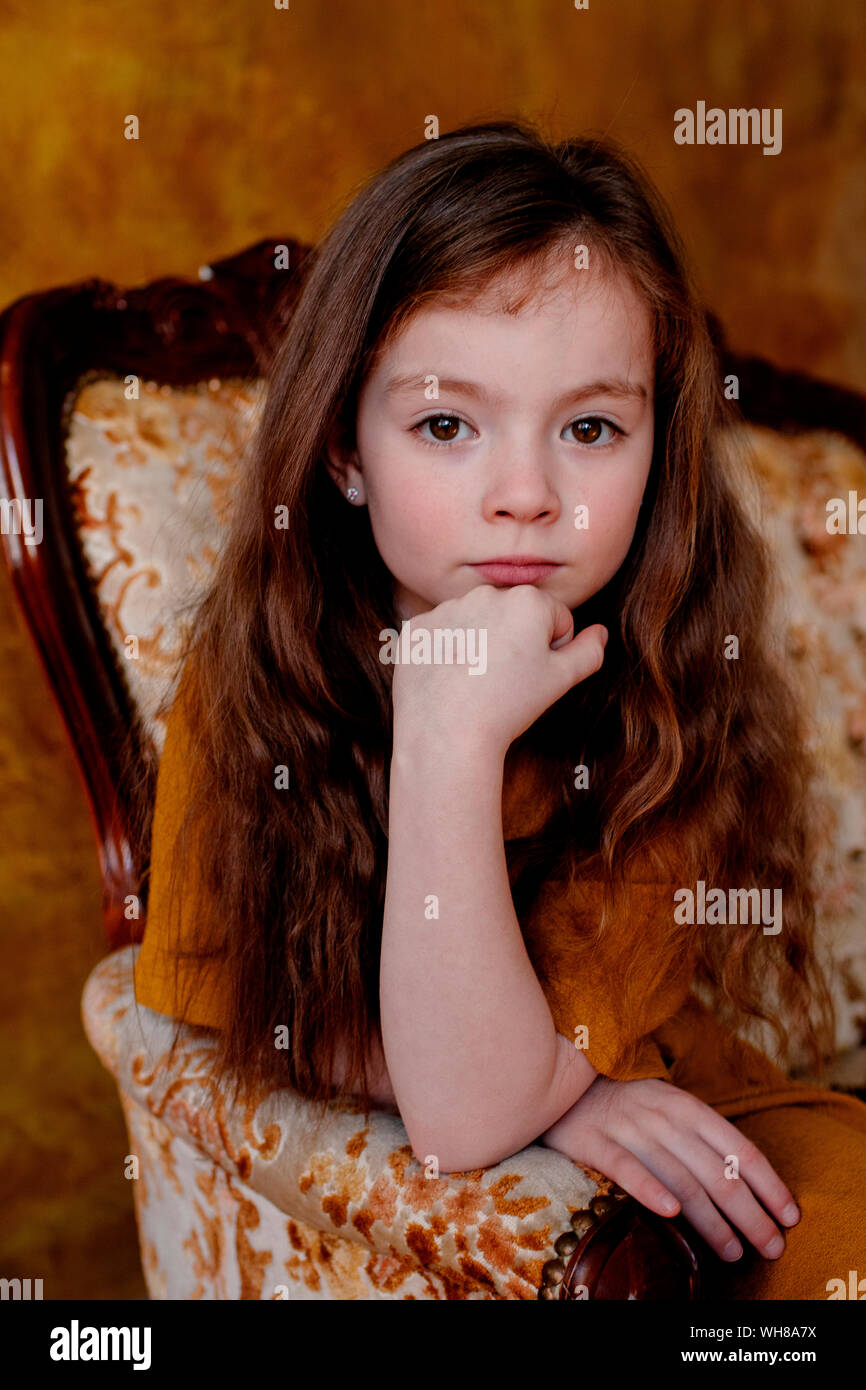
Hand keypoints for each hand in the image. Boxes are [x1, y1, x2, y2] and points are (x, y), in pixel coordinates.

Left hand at [390, 583, 607, 756]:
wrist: (447, 734)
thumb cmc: (509, 706)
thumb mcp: (562, 680)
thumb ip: (589, 651)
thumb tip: (599, 633)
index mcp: (527, 600)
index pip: (555, 618)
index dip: (552, 650)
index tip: (534, 675)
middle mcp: (484, 594)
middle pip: (514, 616)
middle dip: (516, 641)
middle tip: (505, 681)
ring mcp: (445, 610)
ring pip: (476, 624)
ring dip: (481, 645)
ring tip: (476, 683)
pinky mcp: (416, 630)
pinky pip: (441, 637)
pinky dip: (447, 656)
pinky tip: (449, 682)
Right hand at [540, 1075, 800, 1263]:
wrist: (563, 1082)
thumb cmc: (627, 1107)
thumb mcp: (670, 1111)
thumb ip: (702, 1141)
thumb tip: (746, 1187)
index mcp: (688, 1107)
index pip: (740, 1148)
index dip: (769, 1184)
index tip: (790, 1216)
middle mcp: (663, 1115)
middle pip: (717, 1170)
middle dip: (751, 1214)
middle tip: (771, 1247)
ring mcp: (629, 1127)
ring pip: (680, 1177)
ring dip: (711, 1220)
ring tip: (733, 1252)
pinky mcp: (594, 1140)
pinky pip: (625, 1167)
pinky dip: (649, 1189)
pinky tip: (670, 1214)